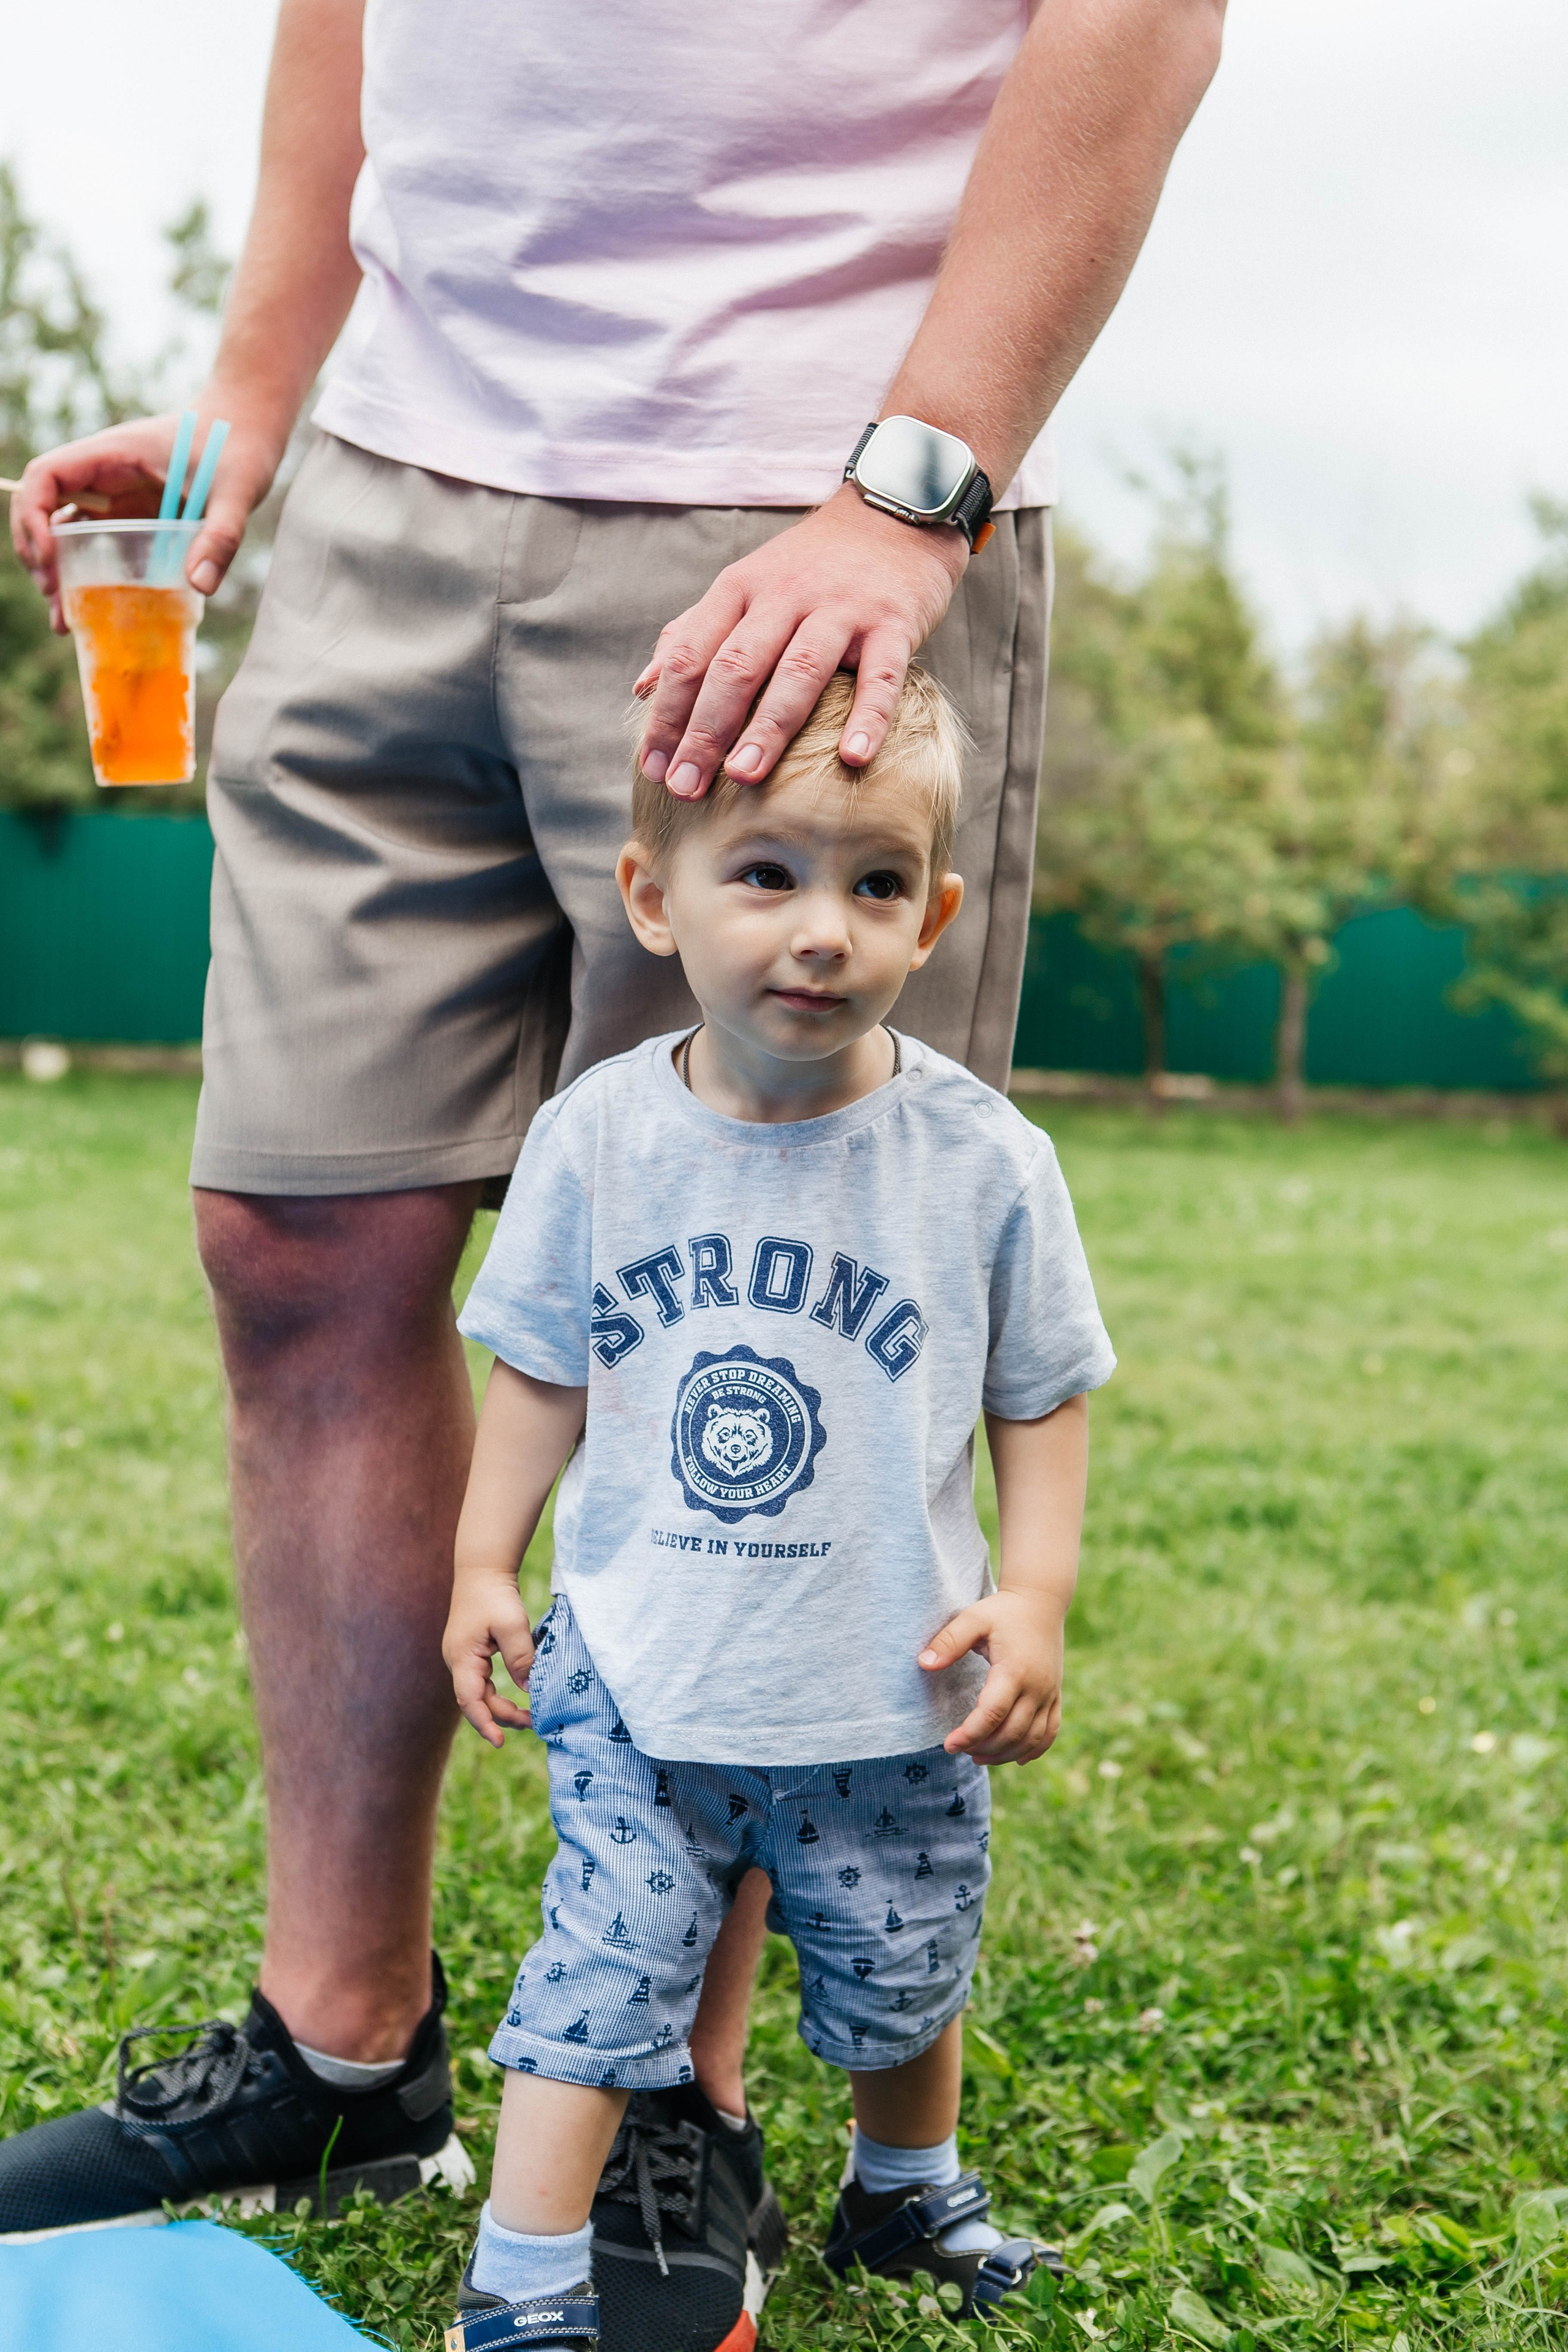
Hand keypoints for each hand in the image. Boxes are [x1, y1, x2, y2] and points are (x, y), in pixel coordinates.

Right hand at [10, 407, 285, 630]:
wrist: (248, 427)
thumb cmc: (240, 447)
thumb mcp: (237, 491)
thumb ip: (221, 536)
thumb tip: (200, 586)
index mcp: (114, 454)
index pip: (46, 476)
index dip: (34, 515)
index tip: (50, 558)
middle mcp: (105, 473)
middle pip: (44, 508)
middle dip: (38, 552)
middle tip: (54, 598)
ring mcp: (116, 494)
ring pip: (65, 529)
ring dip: (57, 570)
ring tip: (64, 619)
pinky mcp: (132, 513)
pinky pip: (96, 542)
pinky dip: (88, 572)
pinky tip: (94, 607)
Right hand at [443, 1574, 538, 1749]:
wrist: (482, 1569)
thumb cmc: (494, 1595)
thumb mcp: (512, 1625)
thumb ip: (521, 1657)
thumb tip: (530, 1688)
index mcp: (462, 1658)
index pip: (470, 1701)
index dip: (485, 1723)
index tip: (501, 1741)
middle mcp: (458, 1662)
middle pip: (477, 1701)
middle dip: (502, 1717)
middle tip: (533, 1724)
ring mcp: (464, 1658)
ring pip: (481, 1693)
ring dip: (503, 1707)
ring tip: (530, 1716)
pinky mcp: (473, 1653)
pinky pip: (484, 1682)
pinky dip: (501, 1693)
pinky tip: (521, 1694)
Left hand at [635, 484, 966, 798]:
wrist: (893, 515)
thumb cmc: (809, 567)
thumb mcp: (745, 585)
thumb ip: (694, 632)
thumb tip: (643, 687)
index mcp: (739, 589)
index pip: (691, 656)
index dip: (667, 715)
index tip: (653, 769)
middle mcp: (784, 596)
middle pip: (735, 668)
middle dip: (704, 731)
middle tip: (686, 788)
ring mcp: (839, 609)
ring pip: (798, 671)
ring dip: (768, 726)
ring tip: (743, 776)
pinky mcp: (892, 623)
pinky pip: (881, 676)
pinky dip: (868, 717)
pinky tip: (853, 758)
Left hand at [919, 1589, 1064, 1764]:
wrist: (1042, 1601)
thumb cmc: (1003, 1611)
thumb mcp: (973, 1618)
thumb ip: (949, 1641)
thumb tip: (923, 1663)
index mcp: (1014, 1670)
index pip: (992, 1714)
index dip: (970, 1735)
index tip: (948, 1744)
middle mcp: (1036, 1687)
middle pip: (1012, 1733)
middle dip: (984, 1748)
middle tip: (959, 1749)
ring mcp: (1049, 1693)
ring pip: (1032, 1738)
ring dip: (1005, 1754)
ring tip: (978, 1756)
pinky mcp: (1055, 1695)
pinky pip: (1050, 1731)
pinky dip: (1035, 1749)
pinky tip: (1015, 1758)